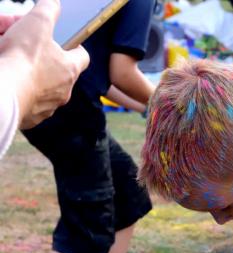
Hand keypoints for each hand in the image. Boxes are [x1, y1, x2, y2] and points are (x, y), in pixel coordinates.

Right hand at [0, 0, 89, 128]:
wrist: (5, 94)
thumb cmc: (23, 59)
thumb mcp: (38, 22)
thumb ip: (48, 10)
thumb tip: (53, 4)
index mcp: (69, 69)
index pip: (82, 56)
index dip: (74, 45)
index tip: (66, 39)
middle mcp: (63, 91)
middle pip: (55, 69)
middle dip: (40, 53)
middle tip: (22, 40)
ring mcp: (48, 106)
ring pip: (40, 84)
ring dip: (28, 70)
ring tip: (10, 57)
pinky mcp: (32, 116)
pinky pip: (26, 98)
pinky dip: (19, 87)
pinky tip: (8, 76)